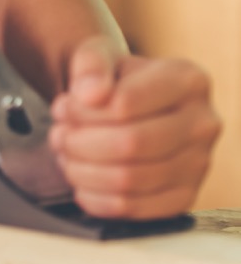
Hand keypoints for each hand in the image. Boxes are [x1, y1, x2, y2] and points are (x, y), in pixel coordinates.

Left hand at [49, 36, 220, 219]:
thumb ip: (90, 65)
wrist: (127, 104)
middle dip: (81, 142)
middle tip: (59, 134)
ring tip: (66, 153)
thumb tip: (90, 94)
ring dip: (83, 170)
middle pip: (131, 143)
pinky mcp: (184, 198)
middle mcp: (203, 123)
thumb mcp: (98, 55)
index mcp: (188, 80)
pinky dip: (96, 198)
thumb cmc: (114, 79)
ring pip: (129, 179)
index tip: (63, 107)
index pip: (127, 102)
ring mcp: (198, 165)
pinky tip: (81, 179)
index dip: (83, 111)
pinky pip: (133, 208)